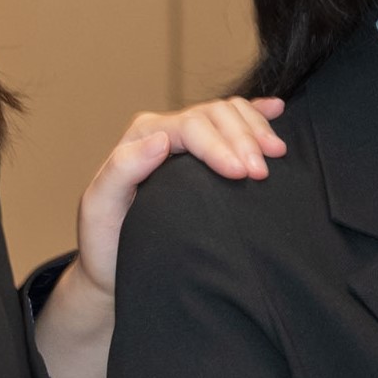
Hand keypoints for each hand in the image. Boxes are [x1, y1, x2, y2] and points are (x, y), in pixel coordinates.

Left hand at [72, 96, 285, 300]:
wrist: (116, 266)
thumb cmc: (106, 241)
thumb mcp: (100, 208)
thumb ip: (122, 170)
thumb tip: (160, 141)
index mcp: (141, 138)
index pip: (189, 126)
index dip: (219, 145)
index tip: (242, 173)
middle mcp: (163, 131)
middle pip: (214, 115)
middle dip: (243, 139)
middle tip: (262, 173)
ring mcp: (185, 140)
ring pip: (228, 114)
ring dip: (256, 129)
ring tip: (277, 153)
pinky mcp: (202, 153)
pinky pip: (233, 121)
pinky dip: (256, 114)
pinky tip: (277, 111)